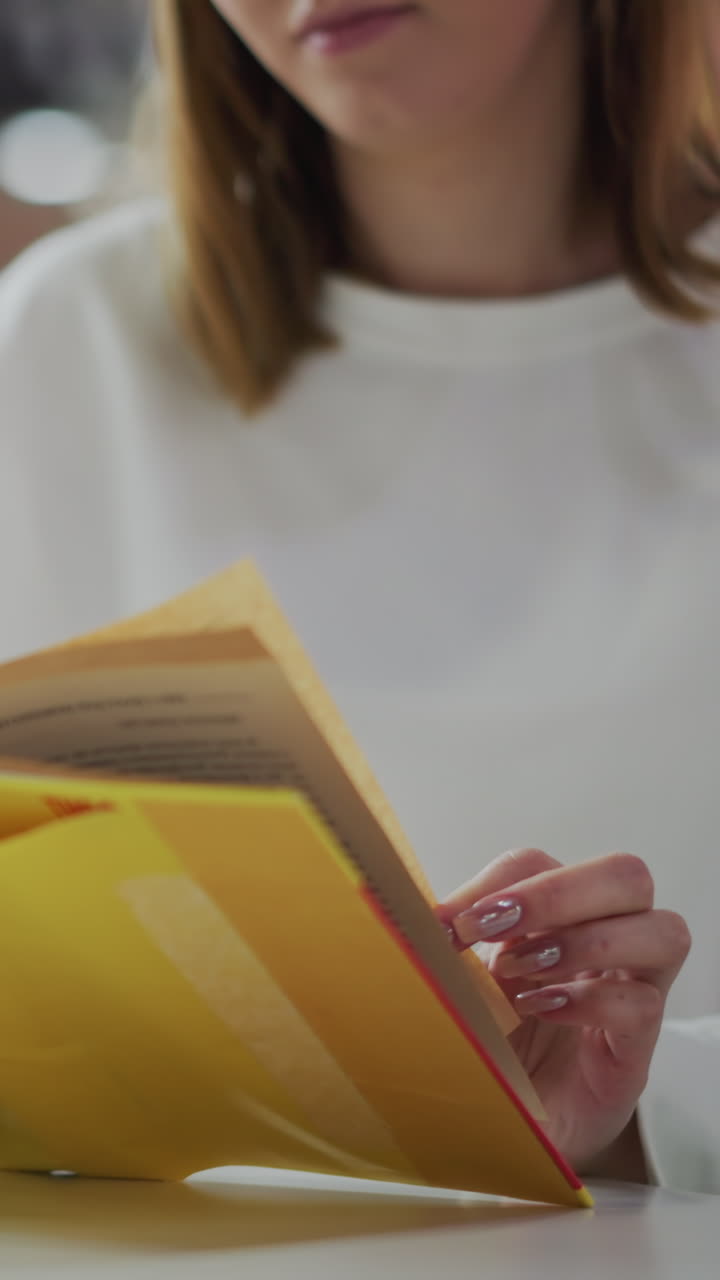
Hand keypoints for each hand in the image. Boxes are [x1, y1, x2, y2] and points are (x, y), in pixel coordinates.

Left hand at [439, 848, 690, 1171]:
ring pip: (660, 930)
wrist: (508, 1131)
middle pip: (624, 876)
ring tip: (519, 973)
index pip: (542, 864)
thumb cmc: (491, 1050)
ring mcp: (630, 993)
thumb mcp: (463, 991)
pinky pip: (642, 1004)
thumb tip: (408, 919)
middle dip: (555, 892)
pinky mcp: (634, 1051)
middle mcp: (605, 944)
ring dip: (581, 941)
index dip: (498, 881)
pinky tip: (543, 1011)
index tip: (450, 921)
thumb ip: (449, 952)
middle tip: (492, 929)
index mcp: (558, 919)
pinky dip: (588, 1000)